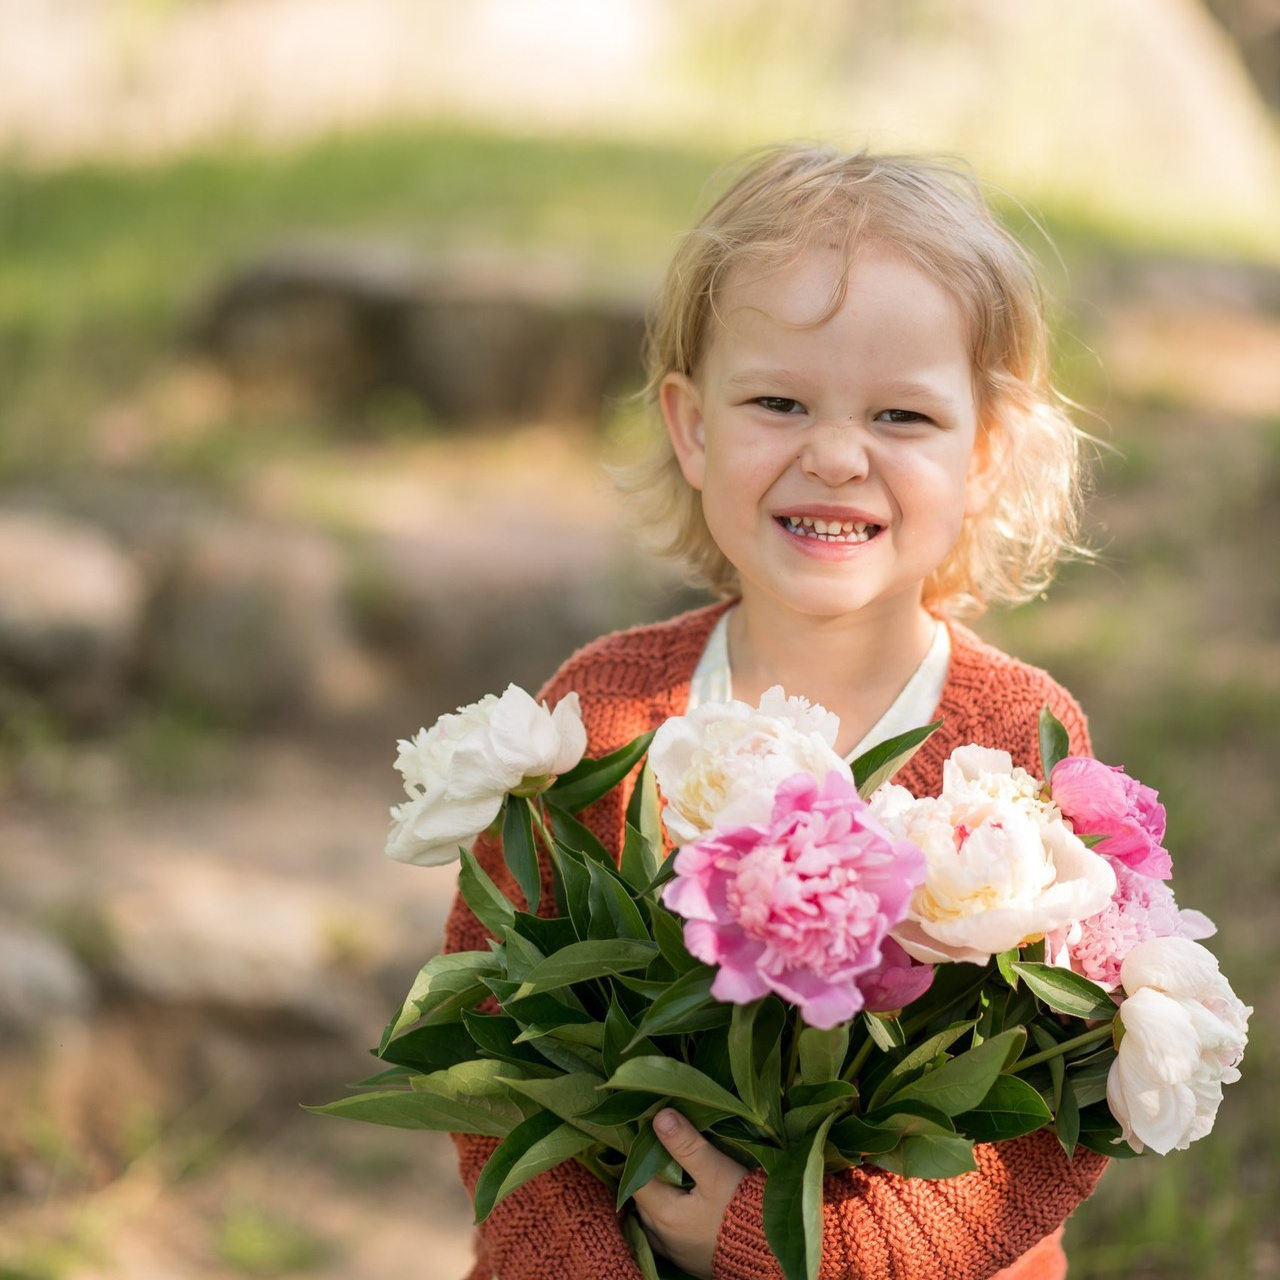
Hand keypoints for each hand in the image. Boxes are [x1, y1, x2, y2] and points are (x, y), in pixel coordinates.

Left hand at [631, 1108, 748, 1279]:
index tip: (651, 1134)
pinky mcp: (689, 1258)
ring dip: (662, 1194)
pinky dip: (673, 1213)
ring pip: (655, 1215)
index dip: (639, 1155)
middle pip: (644, 1197)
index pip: (635, 1179)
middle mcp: (662, 1236)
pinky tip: (688, 1199)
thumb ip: (687, 1144)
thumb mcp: (717, 1172)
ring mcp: (675, 1251)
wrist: (769, 1255)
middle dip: (651, 1173)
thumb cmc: (744, 1211)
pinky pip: (669, 1231)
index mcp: (664, 1214)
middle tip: (666, 1146)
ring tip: (678, 1170)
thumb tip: (660, 1116)